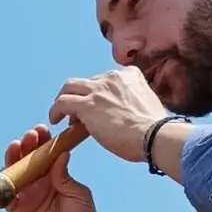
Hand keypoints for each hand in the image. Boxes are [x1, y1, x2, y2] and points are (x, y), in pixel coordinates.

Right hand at [4, 125, 106, 211]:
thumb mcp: (78, 194)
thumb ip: (64, 176)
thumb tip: (60, 154)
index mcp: (56, 177)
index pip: (46, 155)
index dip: (43, 142)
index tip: (43, 131)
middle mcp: (40, 184)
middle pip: (28, 160)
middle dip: (27, 146)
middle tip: (30, 137)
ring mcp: (27, 197)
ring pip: (15, 173)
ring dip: (14, 159)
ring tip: (17, 147)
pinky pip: (5, 195)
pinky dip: (2, 184)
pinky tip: (5, 171)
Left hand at [49, 66, 169, 163]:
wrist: (155, 136)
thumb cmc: (156, 130)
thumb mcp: (149, 106)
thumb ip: (135, 103)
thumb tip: (127, 114)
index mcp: (131, 75)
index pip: (106, 80)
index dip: (98, 93)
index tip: (98, 107)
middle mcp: (113, 77)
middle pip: (86, 82)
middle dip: (80, 96)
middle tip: (77, 113)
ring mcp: (99, 89)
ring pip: (70, 87)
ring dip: (63, 100)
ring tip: (61, 115)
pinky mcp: (87, 105)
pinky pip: (62, 102)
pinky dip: (56, 110)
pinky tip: (55, 120)